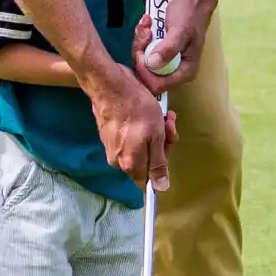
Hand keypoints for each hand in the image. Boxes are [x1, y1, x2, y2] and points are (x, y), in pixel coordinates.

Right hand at [88, 63, 170, 189]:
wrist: (110, 86)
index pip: (152, 175)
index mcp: (130, 164)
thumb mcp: (156, 136)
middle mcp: (117, 160)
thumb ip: (158, 163)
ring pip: (138, 145)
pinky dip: (138, 126)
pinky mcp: (106, 133)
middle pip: (146, 158)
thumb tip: (161, 188)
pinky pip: (128, 136)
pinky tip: (145, 111)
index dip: (164, 157)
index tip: (169, 137)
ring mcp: (110, 146)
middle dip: (160, 141)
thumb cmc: (137, 110)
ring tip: (159, 112)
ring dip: (152, 131)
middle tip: (168, 120)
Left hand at [133, 0, 210, 94]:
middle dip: (141, 52)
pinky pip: (141, 50)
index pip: (158, 86)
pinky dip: (141, 36)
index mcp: (185, 72)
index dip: (145, 72)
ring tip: (147, 24)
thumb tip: (152, 64)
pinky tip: (147, 22)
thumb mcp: (180, 30)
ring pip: (141, 61)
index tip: (141, 52)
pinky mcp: (156, 52)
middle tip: (146, 32)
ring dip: (140, 41)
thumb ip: (168, 48)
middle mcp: (173, 71)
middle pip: (146, 74)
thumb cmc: (189, 15)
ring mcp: (163, 61)